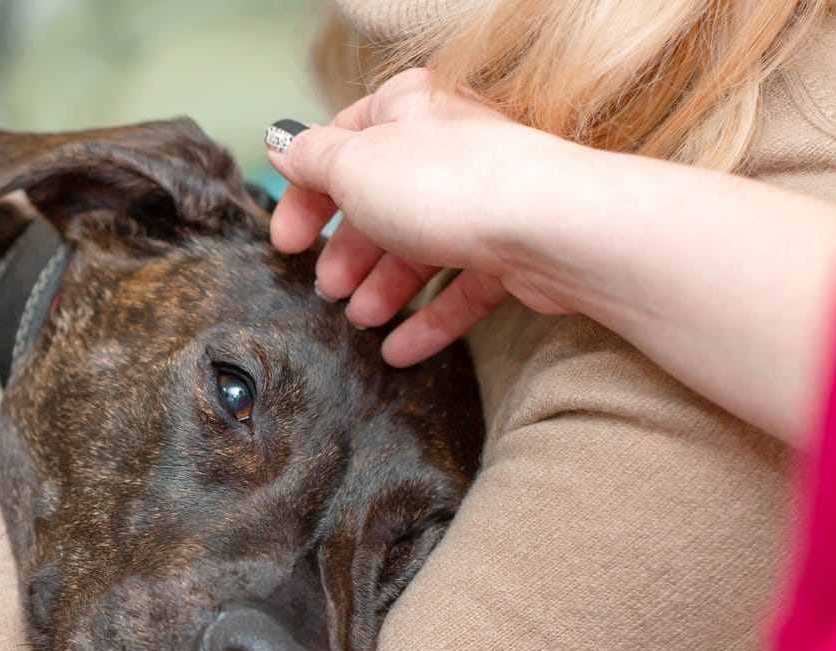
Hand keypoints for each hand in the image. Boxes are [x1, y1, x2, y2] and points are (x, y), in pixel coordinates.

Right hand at [265, 69, 589, 365]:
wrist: (551, 227)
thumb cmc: (450, 184)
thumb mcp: (354, 164)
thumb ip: (313, 159)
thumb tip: (284, 145)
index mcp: (408, 111)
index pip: (342, 147)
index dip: (307, 196)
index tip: (287, 243)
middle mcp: (447, 150)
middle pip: (381, 203)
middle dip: (349, 251)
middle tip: (326, 289)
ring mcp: (483, 202)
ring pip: (421, 248)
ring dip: (384, 288)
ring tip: (361, 319)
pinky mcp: (513, 252)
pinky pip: (462, 289)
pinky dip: (428, 321)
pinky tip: (398, 353)